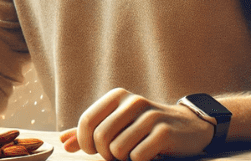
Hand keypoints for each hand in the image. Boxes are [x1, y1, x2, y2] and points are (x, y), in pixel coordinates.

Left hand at [66, 88, 214, 159]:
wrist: (188, 127)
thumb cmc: (145, 127)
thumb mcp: (117, 123)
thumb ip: (88, 131)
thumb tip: (62, 141)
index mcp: (117, 96)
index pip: (87, 121)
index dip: (85, 142)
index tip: (94, 150)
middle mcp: (132, 101)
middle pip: (100, 137)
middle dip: (105, 154)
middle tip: (116, 155)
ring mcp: (150, 116)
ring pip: (118, 149)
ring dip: (123, 159)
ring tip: (134, 153)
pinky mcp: (165, 132)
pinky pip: (138, 156)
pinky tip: (149, 155)